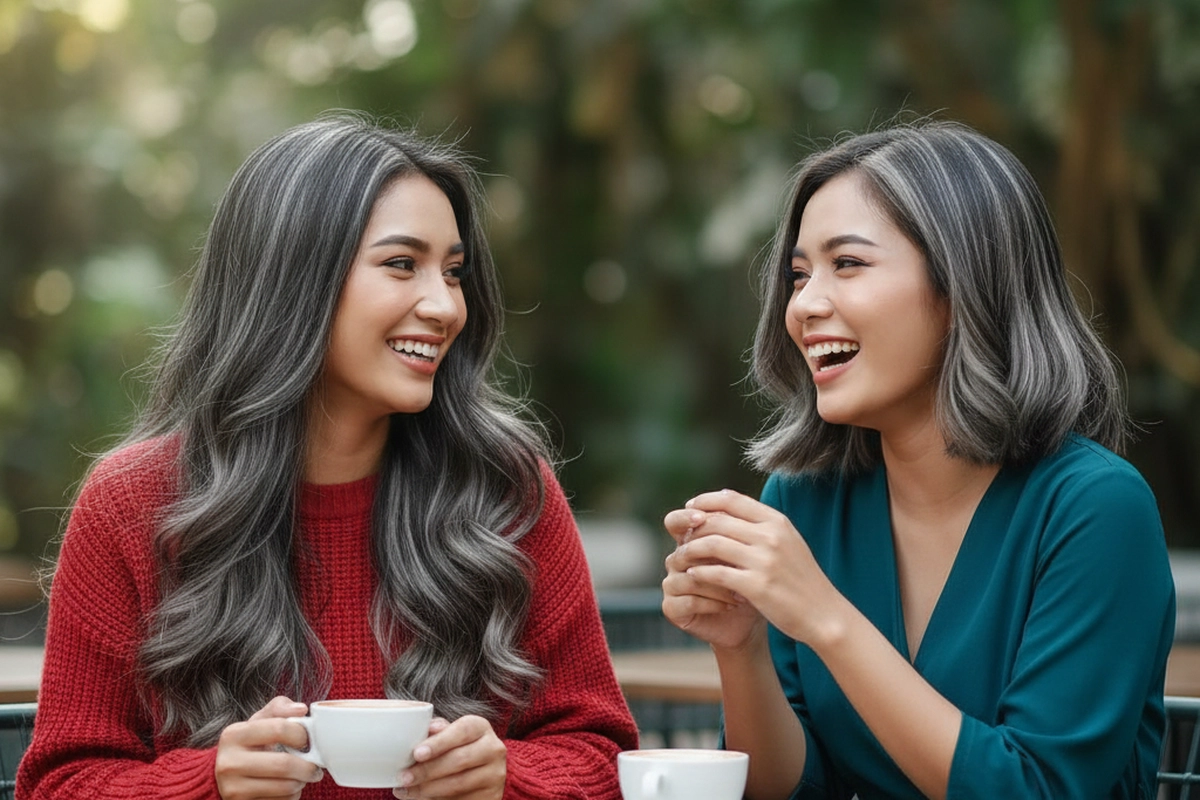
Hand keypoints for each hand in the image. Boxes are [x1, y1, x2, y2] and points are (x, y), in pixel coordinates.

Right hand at [215, 696, 323, 799]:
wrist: (222, 775)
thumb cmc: (249, 745)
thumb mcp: (258, 721)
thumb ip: (279, 709)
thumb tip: (301, 709)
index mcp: (234, 735)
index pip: (279, 729)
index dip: (301, 734)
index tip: (307, 739)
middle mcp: (229, 763)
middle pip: (284, 764)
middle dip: (308, 766)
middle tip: (315, 766)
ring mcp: (233, 789)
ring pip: (285, 786)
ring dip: (302, 782)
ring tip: (303, 776)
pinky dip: (291, 796)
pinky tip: (287, 788)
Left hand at [394, 715, 504, 799]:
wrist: (477, 771)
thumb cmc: (456, 748)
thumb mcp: (449, 735)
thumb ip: (438, 731)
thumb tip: (427, 728)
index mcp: (480, 727)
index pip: (462, 731)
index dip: (439, 742)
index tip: (417, 754)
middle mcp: (493, 748)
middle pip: (459, 760)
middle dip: (427, 770)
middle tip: (404, 777)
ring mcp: (495, 774)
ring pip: (458, 784)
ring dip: (428, 789)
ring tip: (407, 790)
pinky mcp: (492, 796)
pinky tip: (422, 798)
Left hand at [668, 489, 848, 648]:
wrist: (823, 613)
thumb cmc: (801, 578)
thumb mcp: (787, 541)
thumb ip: (761, 524)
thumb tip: (726, 503)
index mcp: (776, 522)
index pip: (731, 499)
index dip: (705, 501)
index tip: (691, 509)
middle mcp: (770, 536)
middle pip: (717, 520)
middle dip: (694, 527)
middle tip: (682, 537)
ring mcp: (764, 561)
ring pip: (711, 544)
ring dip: (691, 550)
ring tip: (682, 556)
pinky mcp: (756, 586)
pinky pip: (715, 573)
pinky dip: (699, 573)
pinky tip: (692, 575)